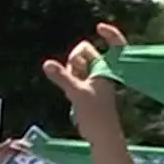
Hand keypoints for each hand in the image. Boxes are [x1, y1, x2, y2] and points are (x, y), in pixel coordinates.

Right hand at [43, 23, 126, 137]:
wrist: (101, 135)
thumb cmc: (96, 115)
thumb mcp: (77, 93)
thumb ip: (63, 77)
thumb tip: (47, 64)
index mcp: (108, 69)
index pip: (116, 46)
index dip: (111, 34)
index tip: (100, 27)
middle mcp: (103, 71)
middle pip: (84, 51)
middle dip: (74, 60)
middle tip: (75, 77)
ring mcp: (95, 79)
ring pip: (77, 64)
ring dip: (71, 72)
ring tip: (75, 90)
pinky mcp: (88, 87)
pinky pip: (74, 75)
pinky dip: (70, 79)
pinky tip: (72, 94)